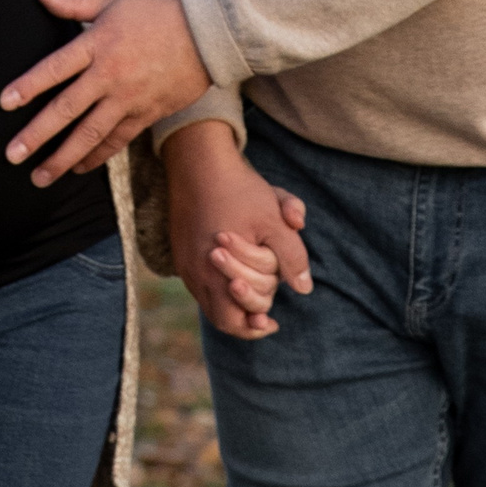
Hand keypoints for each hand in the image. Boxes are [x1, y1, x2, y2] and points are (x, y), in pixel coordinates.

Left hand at [0, 0, 211, 185]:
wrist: (207, 32)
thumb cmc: (157, 12)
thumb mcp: (113, 2)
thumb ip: (72, 4)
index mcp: (97, 43)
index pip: (55, 68)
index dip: (29, 86)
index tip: (5, 104)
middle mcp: (109, 75)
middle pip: (66, 109)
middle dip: (36, 134)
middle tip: (12, 155)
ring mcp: (128, 98)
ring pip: (90, 133)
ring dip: (63, 158)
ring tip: (40, 176)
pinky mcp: (146, 113)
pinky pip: (117, 140)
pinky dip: (97, 156)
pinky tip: (78, 168)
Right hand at [165, 122, 310, 336]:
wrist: (199, 160)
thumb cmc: (239, 189)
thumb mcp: (275, 220)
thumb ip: (292, 256)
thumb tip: (305, 288)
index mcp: (217, 271)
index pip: (234, 320)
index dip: (255, 326)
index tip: (272, 323)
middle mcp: (196, 273)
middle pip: (221, 317)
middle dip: (247, 314)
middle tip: (265, 314)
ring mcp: (185, 263)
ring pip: (208, 300)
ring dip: (232, 301)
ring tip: (252, 292)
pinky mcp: (181, 251)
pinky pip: (199, 282)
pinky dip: (218, 284)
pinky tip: (234, 272)